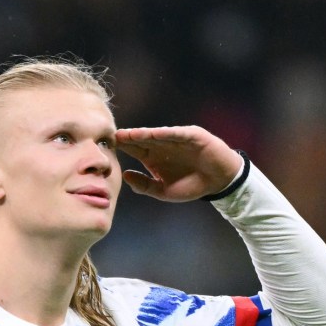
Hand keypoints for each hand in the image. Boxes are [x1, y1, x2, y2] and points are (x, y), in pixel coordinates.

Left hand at [115, 125, 242, 201]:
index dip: (123, 148)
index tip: (107, 148)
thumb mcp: (163, 191)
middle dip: (128, 139)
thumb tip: (125, 176)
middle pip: (142, 140)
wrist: (218, 182)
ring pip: (157, 135)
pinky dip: (166, 134)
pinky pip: (177, 134)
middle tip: (112, 137)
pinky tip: (153, 134)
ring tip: (128, 134)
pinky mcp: (192, 136)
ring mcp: (177, 139)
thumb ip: (144, 185)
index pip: (135, 150)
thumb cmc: (191, 185)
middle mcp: (163, 146)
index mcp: (154, 158)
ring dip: (142, 134)